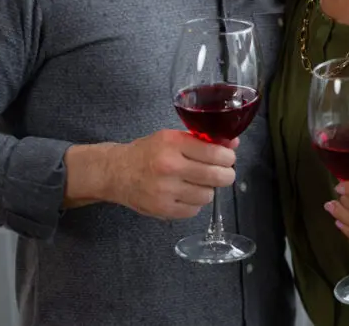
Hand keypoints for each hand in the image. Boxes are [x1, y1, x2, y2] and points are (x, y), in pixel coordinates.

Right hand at [107, 129, 238, 219]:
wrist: (116, 172)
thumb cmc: (147, 152)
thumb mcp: (172, 137)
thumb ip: (202, 140)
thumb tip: (233, 144)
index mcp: (173, 144)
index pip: (215, 153)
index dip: (228, 157)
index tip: (228, 158)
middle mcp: (170, 166)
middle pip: (217, 176)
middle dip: (226, 175)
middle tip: (223, 173)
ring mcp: (166, 190)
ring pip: (208, 195)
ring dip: (208, 189)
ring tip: (198, 183)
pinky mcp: (163, 210)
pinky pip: (194, 211)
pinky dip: (195, 204)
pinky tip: (186, 194)